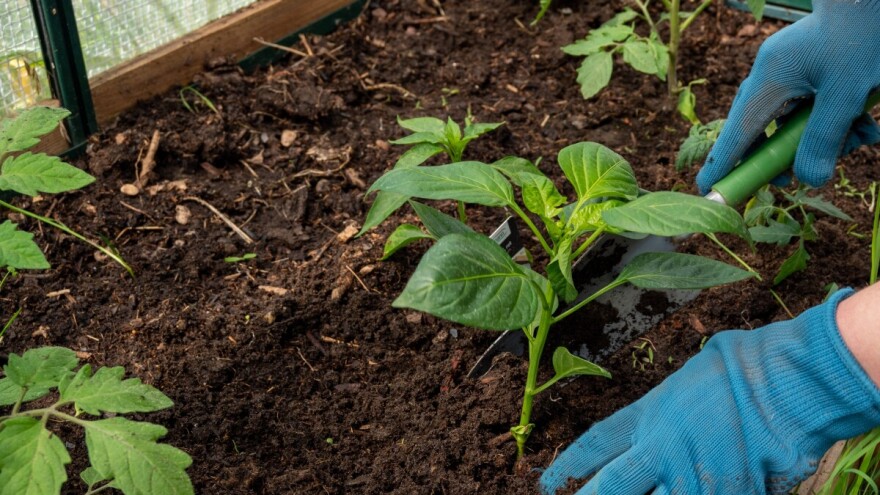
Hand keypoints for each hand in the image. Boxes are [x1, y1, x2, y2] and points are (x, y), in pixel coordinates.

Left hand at [540, 289, 879, 493]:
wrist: (788, 383)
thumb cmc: (744, 369)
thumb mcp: (688, 381)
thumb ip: (667, 408)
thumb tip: (662, 417)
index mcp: (648, 415)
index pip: (595, 444)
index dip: (568, 467)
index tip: (546, 484)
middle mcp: (660, 449)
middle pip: (610, 488)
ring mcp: (690, 477)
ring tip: (649, 493)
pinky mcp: (724, 493)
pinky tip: (702, 491)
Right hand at [696, 0, 879, 194]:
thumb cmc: (863, 35)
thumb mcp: (847, 95)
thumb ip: (824, 140)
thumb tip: (809, 181)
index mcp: (770, 79)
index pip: (738, 133)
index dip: (722, 164)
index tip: (706, 188)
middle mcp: (772, 75)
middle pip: (761, 128)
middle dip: (782, 155)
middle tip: (794, 178)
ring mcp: (789, 69)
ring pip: (792, 118)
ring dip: (823, 136)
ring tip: (861, 138)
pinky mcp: (808, 66)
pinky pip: (810, 104)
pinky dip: (835, 119)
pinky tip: (865, 125)